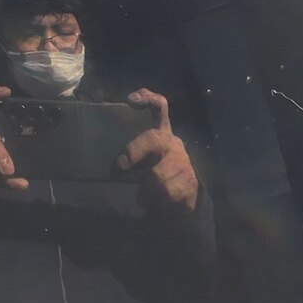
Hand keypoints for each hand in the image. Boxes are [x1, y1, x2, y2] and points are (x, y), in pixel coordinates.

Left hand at [117, 89, 197, 210]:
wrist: (187, 201)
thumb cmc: (159, 177)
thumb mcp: (144, 161)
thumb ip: (133, 154)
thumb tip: (112, 162)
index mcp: (161, 135)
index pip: (160, 107)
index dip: (148, 98)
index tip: (131, 98)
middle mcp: (172, 143)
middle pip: (152, 139)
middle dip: (134, 151)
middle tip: (120, 165)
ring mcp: (183, 161)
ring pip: (157, 174)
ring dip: (145, 190)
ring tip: (142, 197)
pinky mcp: (190, 180)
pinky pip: (166, 192)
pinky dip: (156, 202)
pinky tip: (157, 204)